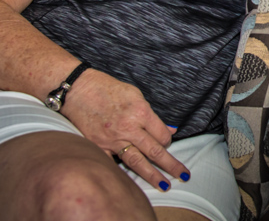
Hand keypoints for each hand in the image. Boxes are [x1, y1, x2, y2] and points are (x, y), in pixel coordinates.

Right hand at [61, 68, 189, 191]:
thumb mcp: (136, 95)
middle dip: (171, 164)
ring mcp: (112, 139)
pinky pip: (112, 164)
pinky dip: (122, 174)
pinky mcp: (97, 146)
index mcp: (141, 112)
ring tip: (164, 185)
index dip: (167, 141)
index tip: (166, 143)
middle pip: (154, 151)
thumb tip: (169, 130)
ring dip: (152, 175)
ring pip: (137, 162)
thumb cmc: (109, 89)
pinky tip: (130, 185)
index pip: (162, 135)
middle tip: (183, 175)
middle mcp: (128, 128)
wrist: (79, 90)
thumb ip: (152, 116)